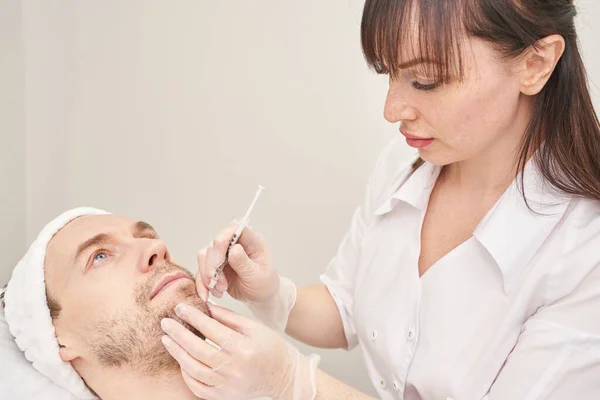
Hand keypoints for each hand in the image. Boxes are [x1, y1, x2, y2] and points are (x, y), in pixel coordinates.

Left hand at [160, 302, 319, 399]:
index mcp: (243, 348)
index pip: (211, 329)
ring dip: (177, 353)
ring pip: (194, 369)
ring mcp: (227, 385)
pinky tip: (181, 360)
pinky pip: (198, 387)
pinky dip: (186, 374)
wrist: (285, 378)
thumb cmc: (272, 348)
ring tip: (167, 340)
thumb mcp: (255, 327)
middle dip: (178, 334)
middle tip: (165, 322)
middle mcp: (234, 368)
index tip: (180, 307)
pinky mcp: (224, 396)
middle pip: (198, 349)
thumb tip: (205, 307)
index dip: (193, 317)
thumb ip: (229, 317)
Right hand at [196, 223, 279, 303]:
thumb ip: (244, 263)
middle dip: (212, 266)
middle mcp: (236, 243)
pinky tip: (208, 294)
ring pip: (204, 256)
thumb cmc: (264, 284)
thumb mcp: (257, 276)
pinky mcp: (215, 264)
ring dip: (207, 276)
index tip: (220, 261)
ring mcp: (224, 253)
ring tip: (220, 290)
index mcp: (251, 242)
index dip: (222, 240)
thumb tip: (233, 249)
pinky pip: (201, 269)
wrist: (260, 297)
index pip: (234, 229)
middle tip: (219, 283)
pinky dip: (202, 283)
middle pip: (214, 244)